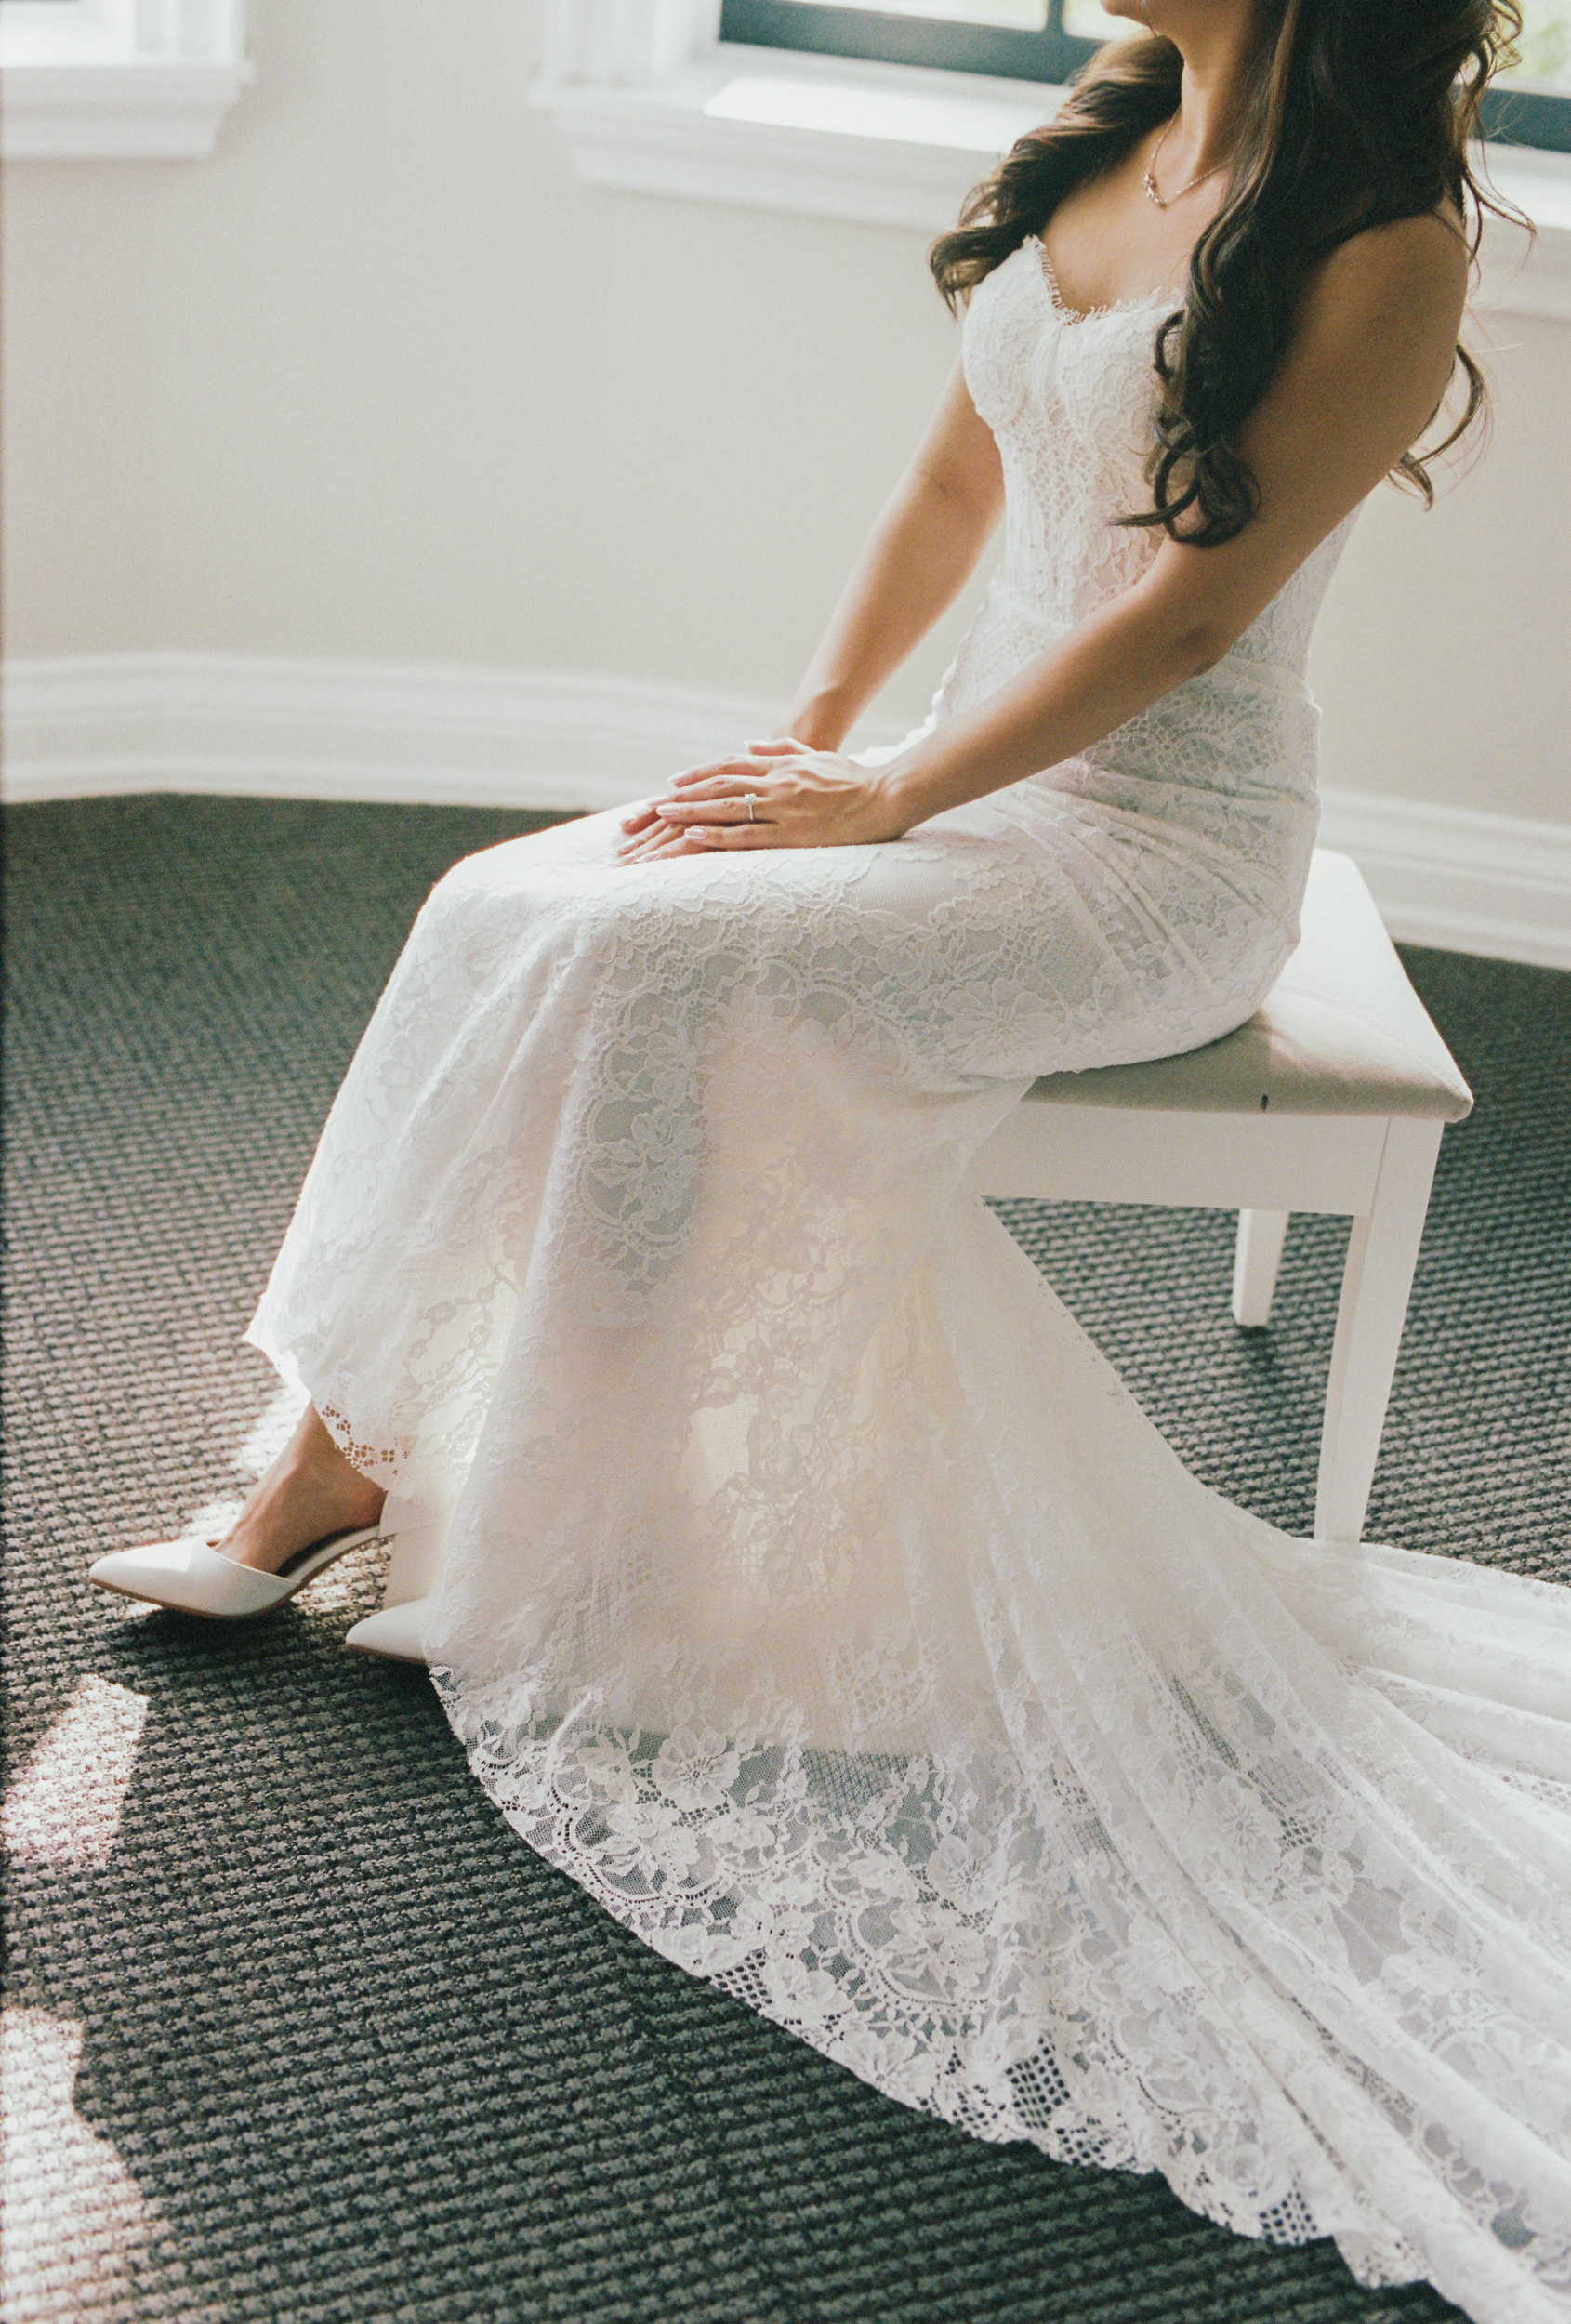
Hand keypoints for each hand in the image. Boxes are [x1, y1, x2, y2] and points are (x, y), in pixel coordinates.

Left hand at [616, 739, 908, 861]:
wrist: (889, 794)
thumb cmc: (857, 779)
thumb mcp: (817, 757)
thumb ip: (782, 750)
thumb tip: (750, 743)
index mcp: (782, 766)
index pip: (730, 765)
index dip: (699, 773)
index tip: (674, 781)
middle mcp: (777, 782)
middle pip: (720, 783)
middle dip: (684, 793)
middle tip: (652, 804)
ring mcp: (785, 807)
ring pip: (728, 807)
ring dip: (691, 810)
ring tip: (661, 815)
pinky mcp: (795, 833)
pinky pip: (749, 834)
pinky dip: (718, 833)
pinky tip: (694, 834)